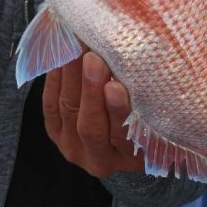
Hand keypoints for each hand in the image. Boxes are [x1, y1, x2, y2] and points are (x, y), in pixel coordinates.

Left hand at [42, 51, 144, 176]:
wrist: (121, 135)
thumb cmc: (149, 120)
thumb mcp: (155, 119)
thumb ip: (150, 101)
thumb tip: (150, 66)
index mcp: (129, 159)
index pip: (121, 137)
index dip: (117, 111)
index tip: (115, 86)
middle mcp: (98, 158)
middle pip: (90, 126)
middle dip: (90, 90)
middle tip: (93, 58)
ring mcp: (71, 146)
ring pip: (68, 110)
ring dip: (72, 76)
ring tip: (77, 47)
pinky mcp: (54, 131)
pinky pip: (50, 104)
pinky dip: (56, 78)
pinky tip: (62, 55)